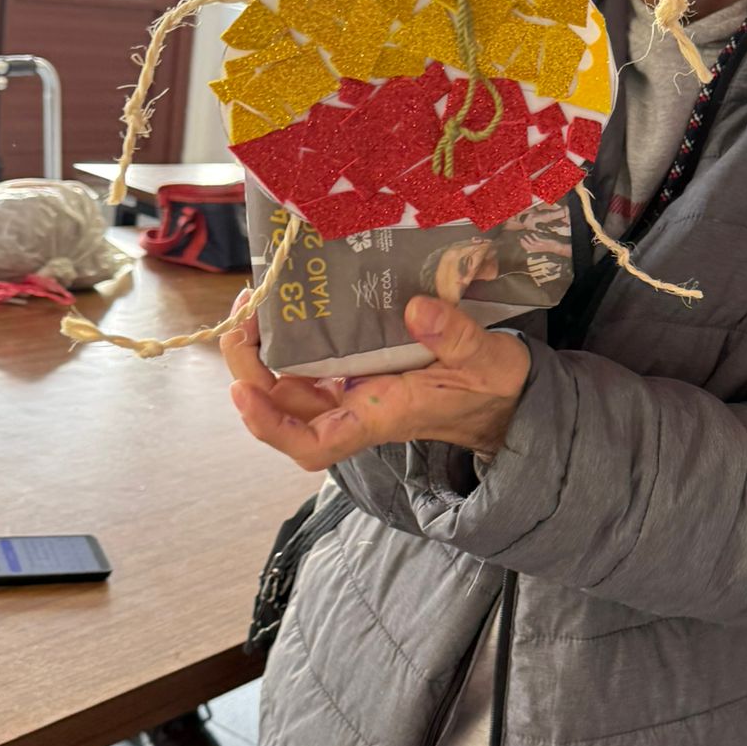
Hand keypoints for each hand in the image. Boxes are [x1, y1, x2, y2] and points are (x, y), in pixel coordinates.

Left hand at [222, 293, 529, 469]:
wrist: (504, 396)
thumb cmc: (494, 385)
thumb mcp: (487, 358)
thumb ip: (456, 337)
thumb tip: (416, 309)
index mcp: (381, 415)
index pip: (312, 443)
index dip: (270, 426)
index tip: (243, 393)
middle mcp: (355, 410)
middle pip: (284, 410)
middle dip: (249, 371)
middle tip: (243, 317)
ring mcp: (352, 392)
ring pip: (287, 386)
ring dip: (260, 353)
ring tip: (254, 302)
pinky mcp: (356, 372)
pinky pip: (306, 365)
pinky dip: (285, 341)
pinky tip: (282, 306)